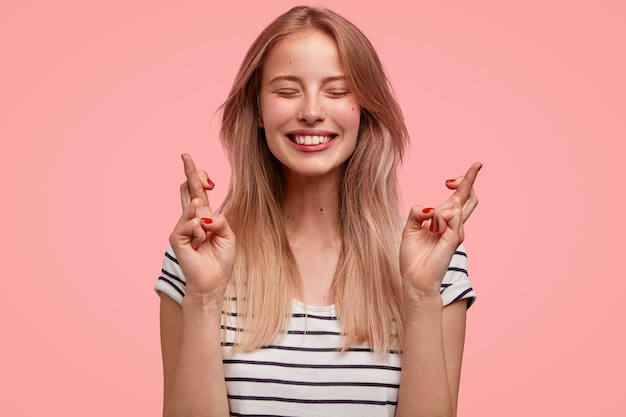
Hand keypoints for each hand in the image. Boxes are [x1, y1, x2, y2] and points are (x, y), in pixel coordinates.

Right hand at [169, 154, 235, 300]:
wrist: (213, 282)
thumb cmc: (221, 261)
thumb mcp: (228, 236)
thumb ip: (219, 221)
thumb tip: (204, 214)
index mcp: (205, 217)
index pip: (197, 191)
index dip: (195, 174)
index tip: (187, 157)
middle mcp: (191, 219)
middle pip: (187, 190)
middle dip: (190, 173)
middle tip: (186, 157)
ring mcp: (182, 227)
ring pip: (192, 208)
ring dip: (205, 221)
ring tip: (206, 238)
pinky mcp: (177, 238)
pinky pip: (189, 224)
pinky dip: (198, 231)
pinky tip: (200, 242)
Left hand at [399, 162, 481, 297]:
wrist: (415, 278)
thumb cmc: (413, 256)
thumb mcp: (409, 228)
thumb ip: (417, 213)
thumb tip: (430, 208)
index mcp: (443, 220)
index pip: (459, 197)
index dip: (462, 182)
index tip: (450, 178)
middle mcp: (453, 224)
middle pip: (469, 197)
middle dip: (469, 179)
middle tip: (476, 165)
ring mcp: (456, 231)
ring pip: (455, 205)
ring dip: (439, 210)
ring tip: (431, 229)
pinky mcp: (455, 238)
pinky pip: (452, 215)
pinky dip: (440, 217)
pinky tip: (435, 229)